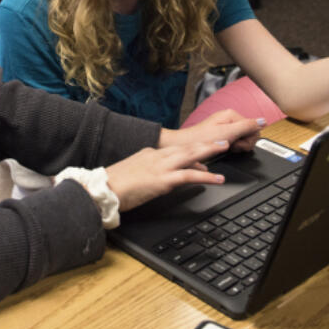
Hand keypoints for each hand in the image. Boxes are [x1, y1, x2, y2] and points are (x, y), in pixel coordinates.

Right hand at [106, 140, 229, 211]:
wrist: (102, 189)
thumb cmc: (113, 185)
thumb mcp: (134, 174)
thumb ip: (149, 173)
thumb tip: (160, 180)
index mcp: (149, 153)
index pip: (176, 151)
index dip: (193, 152)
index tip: (205, 155)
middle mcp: (157, 156)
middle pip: (187, 146)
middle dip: (207, 143)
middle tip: (223, 139)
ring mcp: (161, 167)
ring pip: (191, 155)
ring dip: (210, 151)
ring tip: (226, 147)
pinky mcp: (163, 180)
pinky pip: (189, 176)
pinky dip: (206, 176)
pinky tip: (217, 179)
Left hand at [159, 109, 263, 152]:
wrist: (185, 147)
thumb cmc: (202, 139)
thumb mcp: (227, 133)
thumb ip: (247, 126)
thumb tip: (263, 121)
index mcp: (232, 115)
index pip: (255, 127)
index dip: (249, 139)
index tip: (237, 143)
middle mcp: (230, 119)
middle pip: (250, 133)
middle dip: (244, 143)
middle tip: (231, 146)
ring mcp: (226, 127)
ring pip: (244, 139)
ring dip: (238, 147)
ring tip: (227, 148)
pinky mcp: (223, 135)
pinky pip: (236, 142)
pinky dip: (233, 148)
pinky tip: (225, 149)